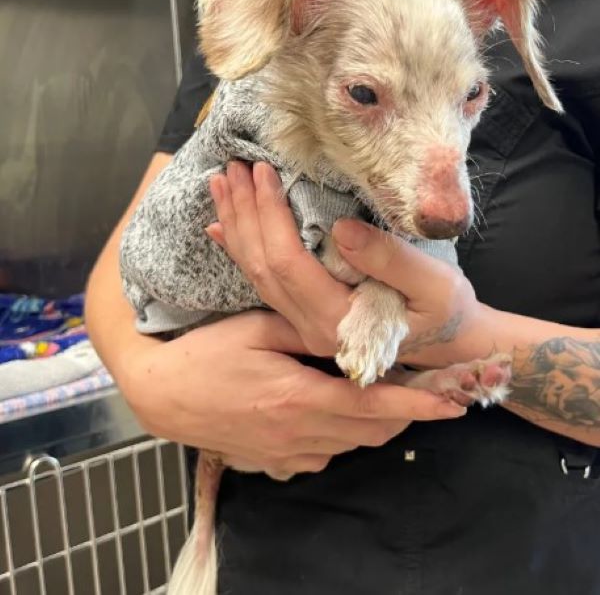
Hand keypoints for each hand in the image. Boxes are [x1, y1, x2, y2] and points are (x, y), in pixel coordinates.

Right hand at [119, 311, 465, 474]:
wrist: (164, 396)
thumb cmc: (208, 355)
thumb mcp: (255, 328)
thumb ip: (305, 330)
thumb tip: (345, 328)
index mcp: (298, 397)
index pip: (372, 405)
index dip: (416, 406)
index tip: (453, 404)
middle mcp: (299, 433)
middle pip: (371, 432)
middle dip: (403, 414)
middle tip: (420, 387)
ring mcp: (286, 454)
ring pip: (352, 446)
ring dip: (375, 424)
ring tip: (386, 393)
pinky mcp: (275, 463)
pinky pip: (326, 454)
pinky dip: (344, 435)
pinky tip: (335, 408)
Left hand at [206, 162, 481, 362]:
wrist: (447, 340)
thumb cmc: (445, 310)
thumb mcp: (434, 285)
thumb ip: (389, 260)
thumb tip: (340, 228)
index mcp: (338, 320)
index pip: (288, 263)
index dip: (270, 215)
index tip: (263, 171)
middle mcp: (310, 326)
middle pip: (262, 266)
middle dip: (244, 212)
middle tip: (233, 167)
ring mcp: (303, 324)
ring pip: (255, 273)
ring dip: (236, 225)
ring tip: (222, 183)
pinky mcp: (304, 315)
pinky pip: (262, 281)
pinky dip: (240, 249)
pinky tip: (221, 226)